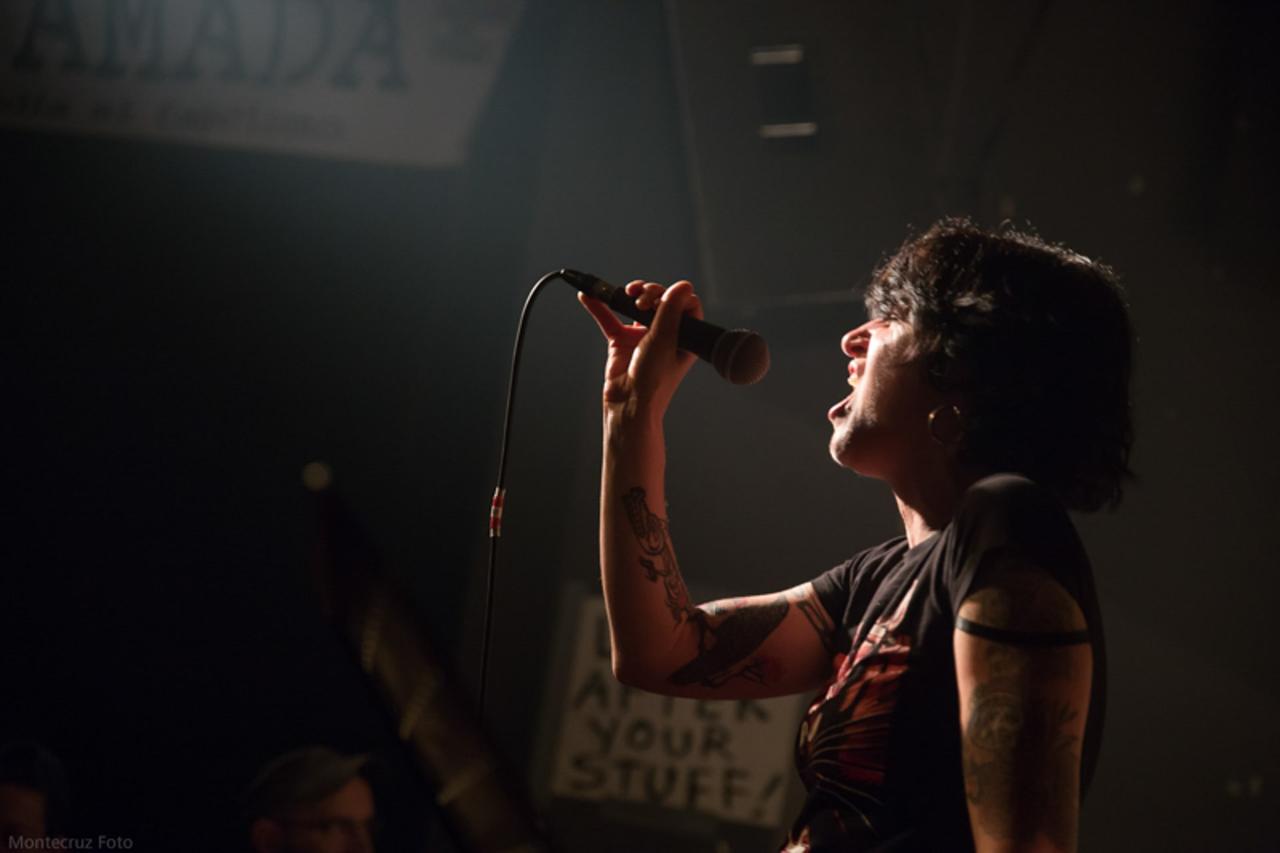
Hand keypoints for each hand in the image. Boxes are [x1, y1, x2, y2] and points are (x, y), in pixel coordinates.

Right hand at [578, 280, 703, 414]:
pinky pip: (609, 319)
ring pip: (635, 306)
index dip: (675, 296)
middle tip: (642, 300)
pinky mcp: (621, 341)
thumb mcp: (665, 340)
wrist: (629, 405)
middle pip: (659, 300)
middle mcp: (665, 334)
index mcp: (684, 335)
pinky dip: (599, 307)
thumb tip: (683, 285)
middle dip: (650, 293)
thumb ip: (671, 311)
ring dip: (629, 296)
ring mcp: (642, 336)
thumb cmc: (654, 381)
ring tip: (625, 293)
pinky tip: (589, 295)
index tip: (663, 298)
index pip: (685, 305)